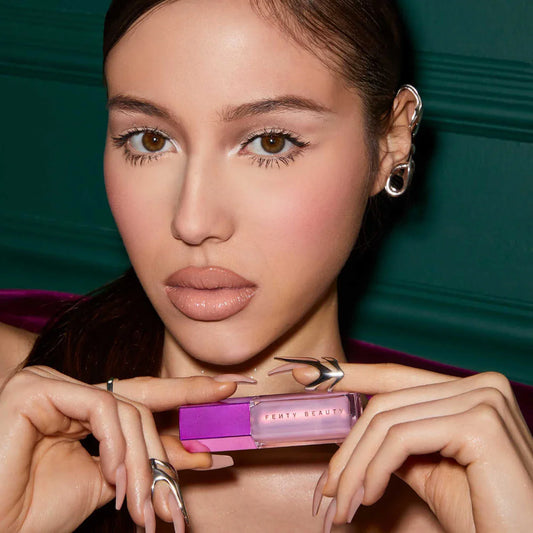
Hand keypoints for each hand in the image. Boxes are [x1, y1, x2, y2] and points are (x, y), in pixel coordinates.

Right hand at [0, 366, 241, 532]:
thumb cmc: (38, 512)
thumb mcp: (110, 483)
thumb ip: (146, 461)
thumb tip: (198, 454)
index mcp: (84, 408)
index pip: (143, 395)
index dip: (188, 392)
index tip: (228, 390)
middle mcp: (70, 390)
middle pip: (143, 395)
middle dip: (185, 412)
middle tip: (214, 448)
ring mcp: (52, 384)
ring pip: (128, 408)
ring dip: (145, 459)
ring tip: (143, 502)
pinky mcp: (36, 390)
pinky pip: (102, 410)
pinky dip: (117, 446)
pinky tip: (115, 477)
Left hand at [276, 362, 532, 531]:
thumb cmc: (482, 515)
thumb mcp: (430, 469)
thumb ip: (399, 440)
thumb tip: (357, 429)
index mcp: (470, 389)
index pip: (395, 377)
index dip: (348, 374)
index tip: (306, 373)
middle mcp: (481, 384)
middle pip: (386, 403)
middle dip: (349, 448)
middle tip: (327, 488)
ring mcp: (484, 398)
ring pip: (387, 421)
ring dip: (356, 466)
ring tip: (343, 503)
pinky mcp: (480, 423)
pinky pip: (402, 439)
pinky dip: (376, 469)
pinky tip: (371, 496)